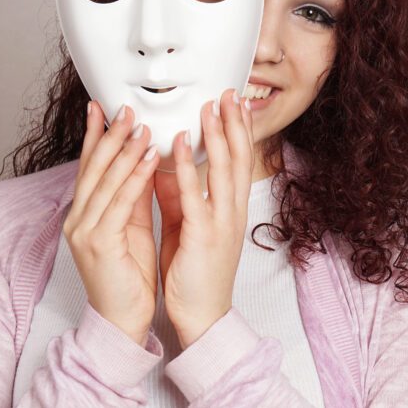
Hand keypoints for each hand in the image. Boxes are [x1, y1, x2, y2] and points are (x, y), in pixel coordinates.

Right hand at [62, 100, 158, 346]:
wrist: (123, 321)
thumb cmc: (129, 275)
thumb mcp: (131, 224)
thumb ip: (132, 193)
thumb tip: (142, 158)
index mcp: (84, 213)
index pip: (88, 166)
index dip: (95, 135)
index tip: (101, 107)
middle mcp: (78, 219)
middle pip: (93, 167)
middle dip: (110, 134)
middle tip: (126, 108)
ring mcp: (85, 232)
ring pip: (106, 181)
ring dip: (125, 150)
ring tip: (141, 125)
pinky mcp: (99, 245)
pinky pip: (120, 204)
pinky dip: (135, 178)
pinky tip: (149, 159)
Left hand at [153, 87, 253, 348]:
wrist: (202, 315)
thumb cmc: (194, 272)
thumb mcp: (188, 224)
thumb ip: (180, 193)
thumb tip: (167, 164)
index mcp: (230, 208)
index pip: (239, 160)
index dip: (239, 129)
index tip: (235, 103)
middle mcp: (232, 210)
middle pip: (238, 157)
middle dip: (234, 123)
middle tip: (230, 93)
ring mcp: (221, 222)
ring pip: (223, 169)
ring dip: (216, 135)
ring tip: (210, 107)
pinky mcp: (203, 235)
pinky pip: (194, 194)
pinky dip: (186, 166)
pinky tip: (177, 144)